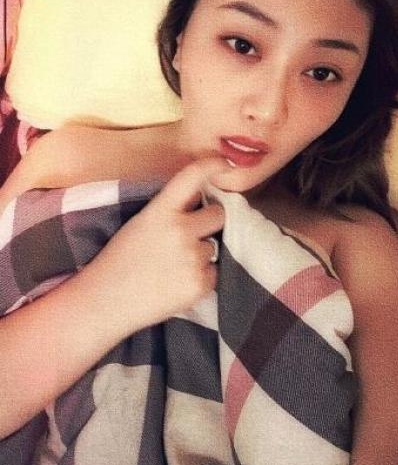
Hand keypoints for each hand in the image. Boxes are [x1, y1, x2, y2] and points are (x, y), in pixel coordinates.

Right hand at [95, 157, 230, 334]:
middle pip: (218, 214)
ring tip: (173, 266)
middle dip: (208, 222)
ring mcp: (192, 258)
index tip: (226, 162)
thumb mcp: (141, 222)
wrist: (104, 301)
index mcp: (161, 210)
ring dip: (201, 252)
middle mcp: (181, 230)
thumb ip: (170, 209)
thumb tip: (200, 199)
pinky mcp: (201, 284)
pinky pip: (214, 272)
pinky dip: (201, 276)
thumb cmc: (119, 259)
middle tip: (188, 235)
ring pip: (214, 246)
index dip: (213, 165)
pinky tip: (177, 282)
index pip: (192, 177)